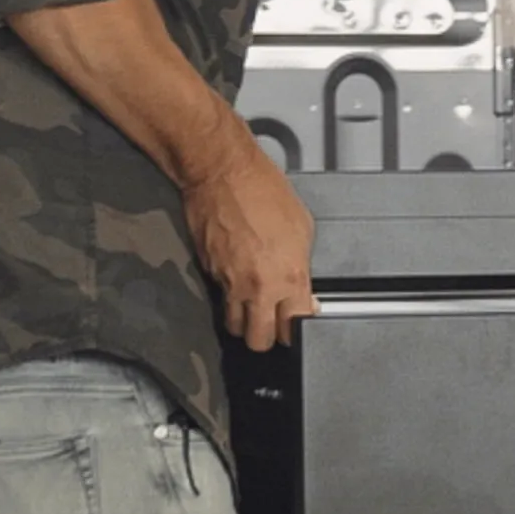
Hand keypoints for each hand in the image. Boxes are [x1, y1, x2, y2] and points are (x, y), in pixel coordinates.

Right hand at [186, 145, 317, 350]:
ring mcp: (230, 283)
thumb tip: (305, 290)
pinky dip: (227, 297)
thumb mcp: (302, 227)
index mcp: (290, 277)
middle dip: (267, 336)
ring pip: (235, 326)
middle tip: (272, 323)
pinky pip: (220, 298)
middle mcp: (259, 287)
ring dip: (244, 322)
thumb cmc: (262, 189)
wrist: (222, 172)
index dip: (296, 330)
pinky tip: (235, 281)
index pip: (294, 328)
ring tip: (252, 307)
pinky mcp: (209, 274)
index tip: (296, 325)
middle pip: (260, 341)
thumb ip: (304, 266)